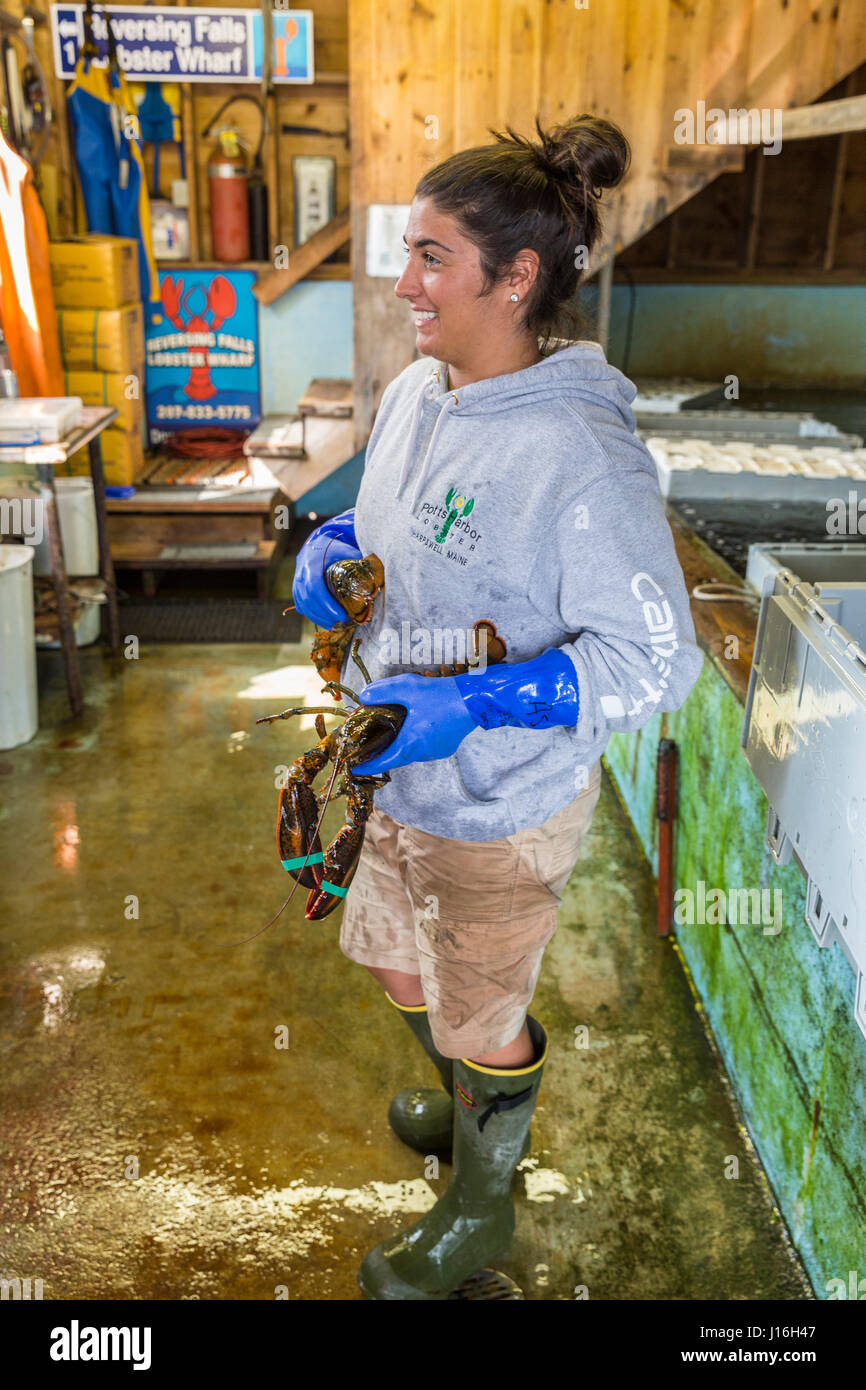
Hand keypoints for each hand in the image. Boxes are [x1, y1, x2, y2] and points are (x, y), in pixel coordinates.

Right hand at [291, 511, 360, 628]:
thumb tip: (379, 578)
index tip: (342, 615)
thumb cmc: (335, 550)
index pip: (315, 586)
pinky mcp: (296, 591)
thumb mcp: (347, 552)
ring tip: (337, 625)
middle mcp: (300, 574)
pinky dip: (315, 617)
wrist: (317, 547)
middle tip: (343, 621)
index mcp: (311, 563)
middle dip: (326, 614)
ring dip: (321, 618)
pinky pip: (302, 608)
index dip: (327, 603)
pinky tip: (328, 623)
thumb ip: (359, 563)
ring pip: (304, 606)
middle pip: (309, 600)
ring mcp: (296, 583)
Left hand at [349, 673, 477, 775]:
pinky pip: (424, 747)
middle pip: (396, 757)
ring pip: (411, 752)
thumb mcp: (408, 687)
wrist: (475, 700)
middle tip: (369, 743)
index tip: (354, 768)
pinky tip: (416, 725)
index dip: (366, 766)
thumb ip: (382, 691)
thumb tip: (364, 696)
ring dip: (401, 744)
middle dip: (382, 752)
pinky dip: (416, 740)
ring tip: (392, 730)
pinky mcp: (446, 748)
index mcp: (410, 744)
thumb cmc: (442, 695)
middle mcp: (422, 753)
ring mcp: (436, 752)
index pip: (382, 762)